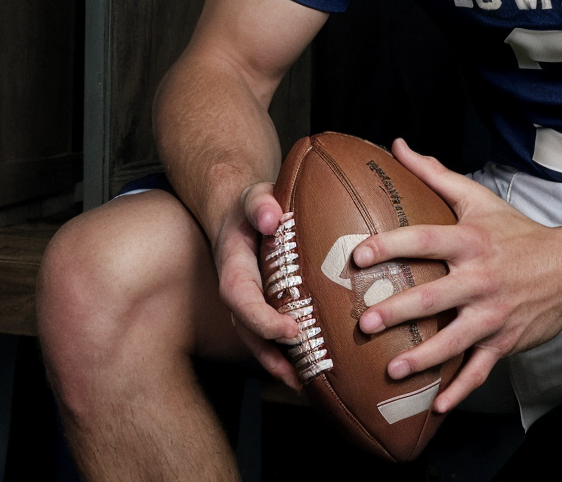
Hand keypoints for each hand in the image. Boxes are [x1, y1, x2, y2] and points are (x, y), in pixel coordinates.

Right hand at [213, 183, 301, 389]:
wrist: (241, 215)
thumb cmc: (253, 206)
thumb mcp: (254, 196)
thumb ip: (260, 204)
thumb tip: (271, 216)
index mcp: (234, 269)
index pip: (242, 300)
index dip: (263, 320)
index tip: (290, 331)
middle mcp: (238, 294)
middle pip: (249, 332)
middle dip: (272, 355)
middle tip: (302, 373)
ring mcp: (248, 306)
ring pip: (257, 343)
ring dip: (279, 365)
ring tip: (307, 384)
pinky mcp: (261, 310)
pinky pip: (269, 338)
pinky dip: (285, 356)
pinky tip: (309, 370)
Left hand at [352, 139, 561, 410]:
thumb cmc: (516, 232)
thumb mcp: (478, 198)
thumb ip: (435, 174)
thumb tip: (397, 146)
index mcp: (471, 241)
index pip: (425, 239)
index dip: (392, 245)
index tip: (359, 254)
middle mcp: (481, 278)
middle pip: (434, 295)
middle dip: (399, 310)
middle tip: (366, 320)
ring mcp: (493, 314)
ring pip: (454, 340)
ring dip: (423, 357)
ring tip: (391, 369)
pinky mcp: (504, 341)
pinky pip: (480, 370)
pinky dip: (461, 390)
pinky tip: (437, 407)